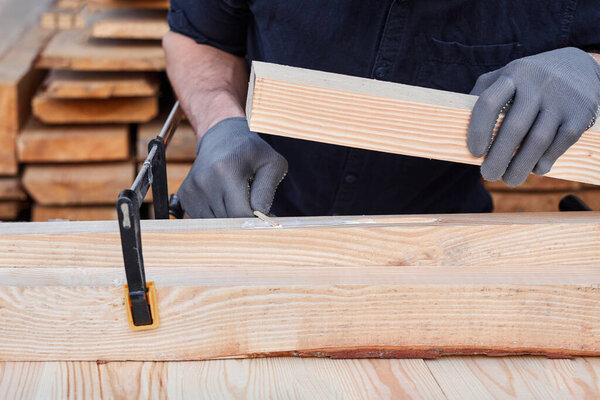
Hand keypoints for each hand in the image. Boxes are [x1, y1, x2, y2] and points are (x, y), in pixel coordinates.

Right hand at [178, 117, 287, 217]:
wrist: (222, 137)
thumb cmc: (252, 152)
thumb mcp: (272, 165)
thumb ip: (266, 193)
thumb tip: (259, 219)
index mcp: (227, 171)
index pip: (240, 215)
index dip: (254, 221)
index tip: (263, 217)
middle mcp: (204, 180)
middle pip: (228, 222)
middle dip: (242, 220)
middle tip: (251, 205)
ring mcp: (191, 189)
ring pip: (215, 225)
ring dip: (229, 219)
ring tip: (236, 198)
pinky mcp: (185, 196)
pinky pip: (204, 220)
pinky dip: (217, 216)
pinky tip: (223, 199)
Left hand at [467, 47, 599, 185]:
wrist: (580, 66)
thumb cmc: (529, 79)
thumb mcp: (505, 75)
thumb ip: (482, 94)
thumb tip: (458, 126)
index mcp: (513, 74)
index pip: (488, 103)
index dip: (477, 131)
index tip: (473, 153)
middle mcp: (538, 84)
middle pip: (513, 128)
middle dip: (498, 159)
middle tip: (488, 175)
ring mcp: (561, 98)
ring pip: (538, 140)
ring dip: (521, 166)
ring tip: (510, 180)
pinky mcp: (580, 113)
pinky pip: (559, 143)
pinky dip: (545, 161)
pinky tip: (536, 169)